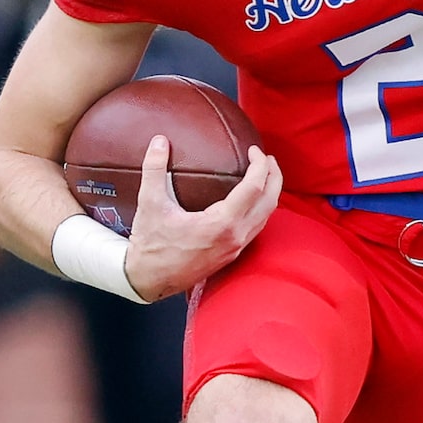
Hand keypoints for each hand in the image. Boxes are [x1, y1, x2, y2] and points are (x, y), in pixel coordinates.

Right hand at [119, 133, 280, 300]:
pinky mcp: (231, 255)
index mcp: (221, 224)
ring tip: (264, 175)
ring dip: (270, 194)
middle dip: (274, 177)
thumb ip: (154, 169)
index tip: (254, 150)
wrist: (148, 281)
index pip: (254, 188)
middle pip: (270, 202)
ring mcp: (235, 249)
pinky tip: (250, 200)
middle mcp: (234, 238)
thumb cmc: (150, 245)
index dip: (259, 165)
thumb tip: (159, 140)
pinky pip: (256, 229)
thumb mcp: (150, 204)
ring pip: (266, 218)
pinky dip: (260, 210)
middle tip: (267, 158)